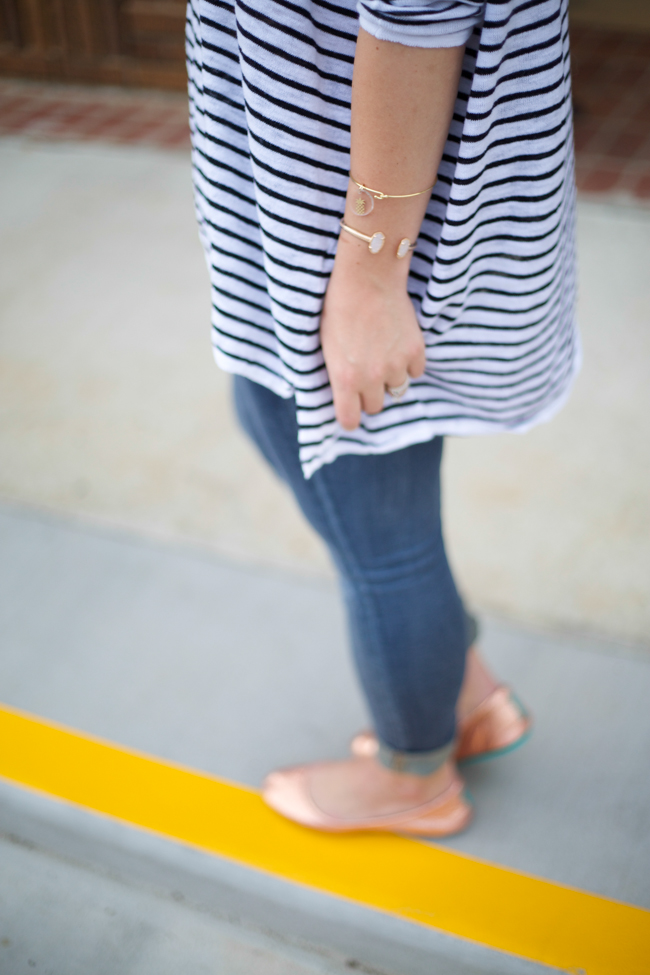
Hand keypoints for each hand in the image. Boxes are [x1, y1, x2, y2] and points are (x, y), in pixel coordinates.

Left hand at [320, 234, 425, 430]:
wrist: (366, 278)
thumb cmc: (338, 309)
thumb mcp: (327, 348)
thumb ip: (339, 376)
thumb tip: (348, 398)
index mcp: (344, 379)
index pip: (350, 421)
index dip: (350, 417)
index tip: (351, 410)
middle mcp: (371, 378)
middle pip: (376, 407)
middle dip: (370, 394)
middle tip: (365, 373)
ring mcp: (396, 365)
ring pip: (397, 389)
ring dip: (390, 378)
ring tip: (381, 353)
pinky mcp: (415, 350)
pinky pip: (415, 372)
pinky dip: (409, 363)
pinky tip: (397, 344)